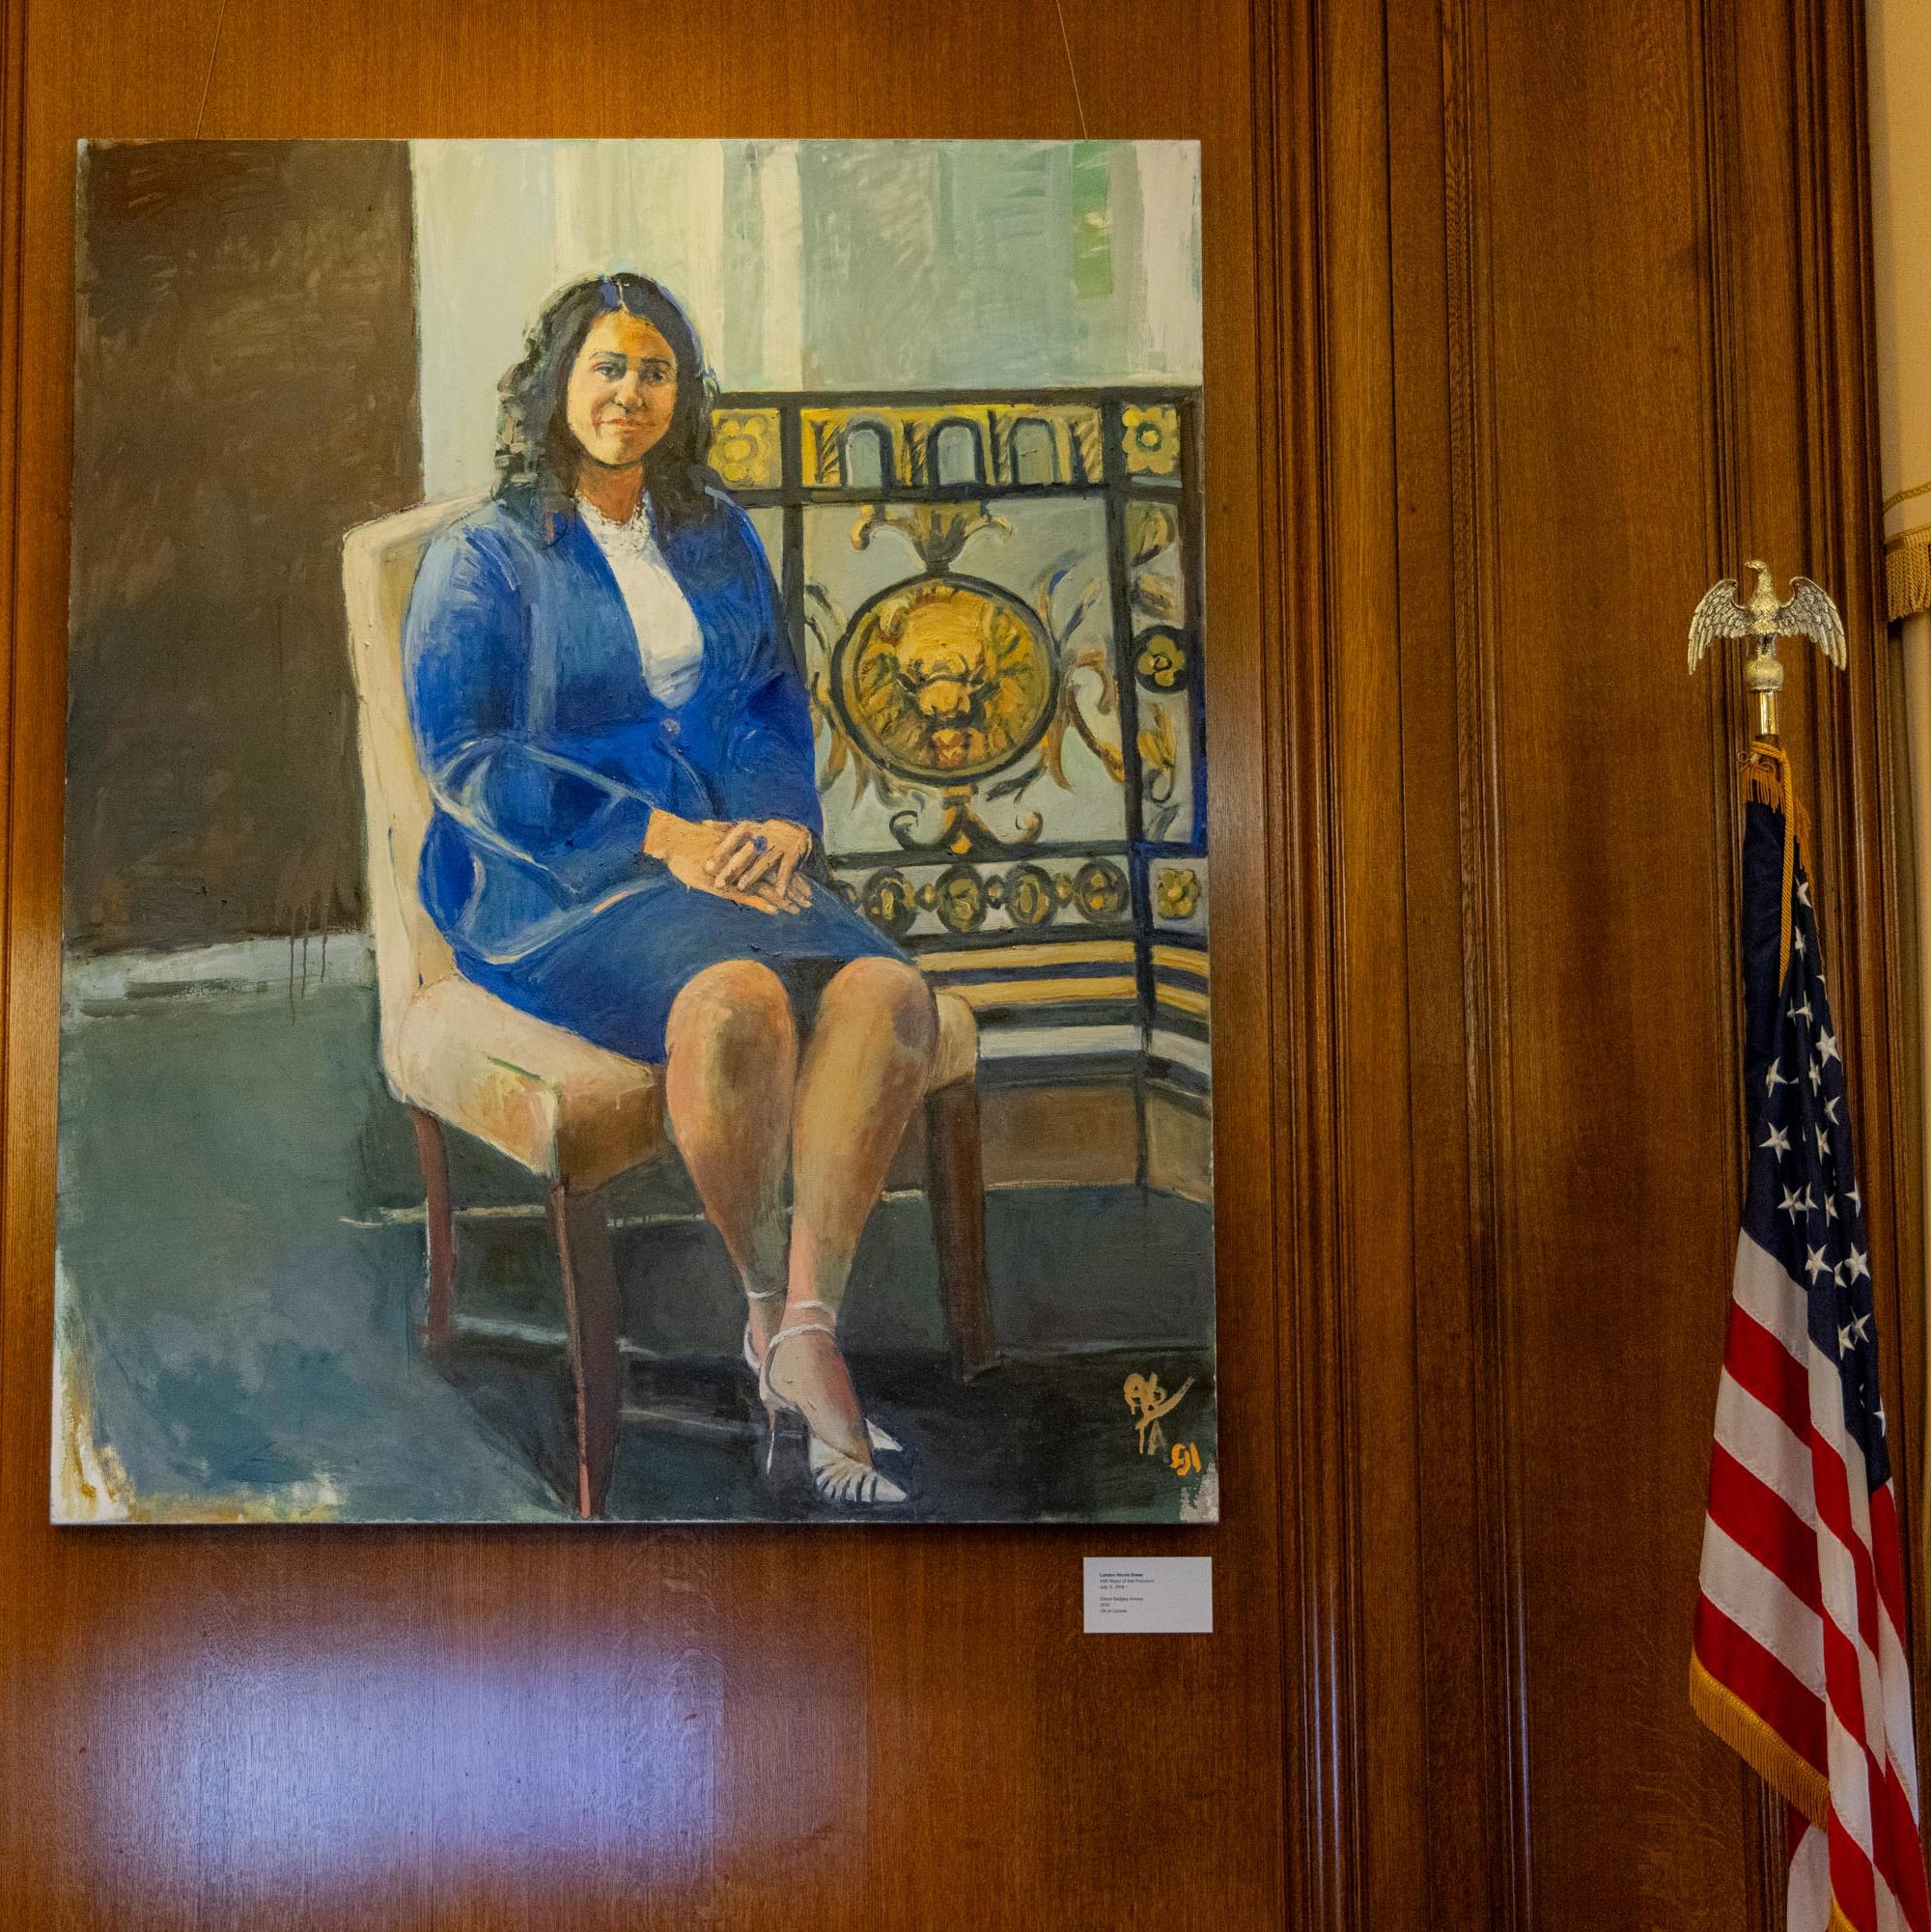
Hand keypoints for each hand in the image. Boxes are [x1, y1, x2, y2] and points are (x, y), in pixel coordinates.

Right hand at [642, 814, 808, 913]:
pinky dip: (763, 902)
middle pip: (777, 877)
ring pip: (768, 887)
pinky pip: (748, 893)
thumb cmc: (690, 847)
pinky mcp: (725, 882)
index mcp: (747, 854)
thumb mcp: (715, 854)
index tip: (804, 887)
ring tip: (800, 909)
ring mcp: (737, 872)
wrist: (674, 840)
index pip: (774, 867)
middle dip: (795, 889)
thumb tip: (733, 862)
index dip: (790, 877)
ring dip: (786, 899)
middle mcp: (746, 862)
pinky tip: (776, 910)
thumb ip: (728, 859)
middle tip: (810, 900)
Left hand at [706, 820, 814, 903]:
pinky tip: (778, 894)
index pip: (734, 837)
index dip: (721, 850)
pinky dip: (783, 882)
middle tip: (718, 883)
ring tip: (741, 888)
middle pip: (747, 852)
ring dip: (753, 875)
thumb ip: (727, 828)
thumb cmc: (766, 834)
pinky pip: (788, 869)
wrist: (798, 832)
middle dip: (733, 868)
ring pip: (765, 861)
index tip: (708, 866)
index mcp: (753, 828)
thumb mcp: (749, 828)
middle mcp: (766, 833)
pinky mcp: (795, 853)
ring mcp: (781, 843)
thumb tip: (704, 823)